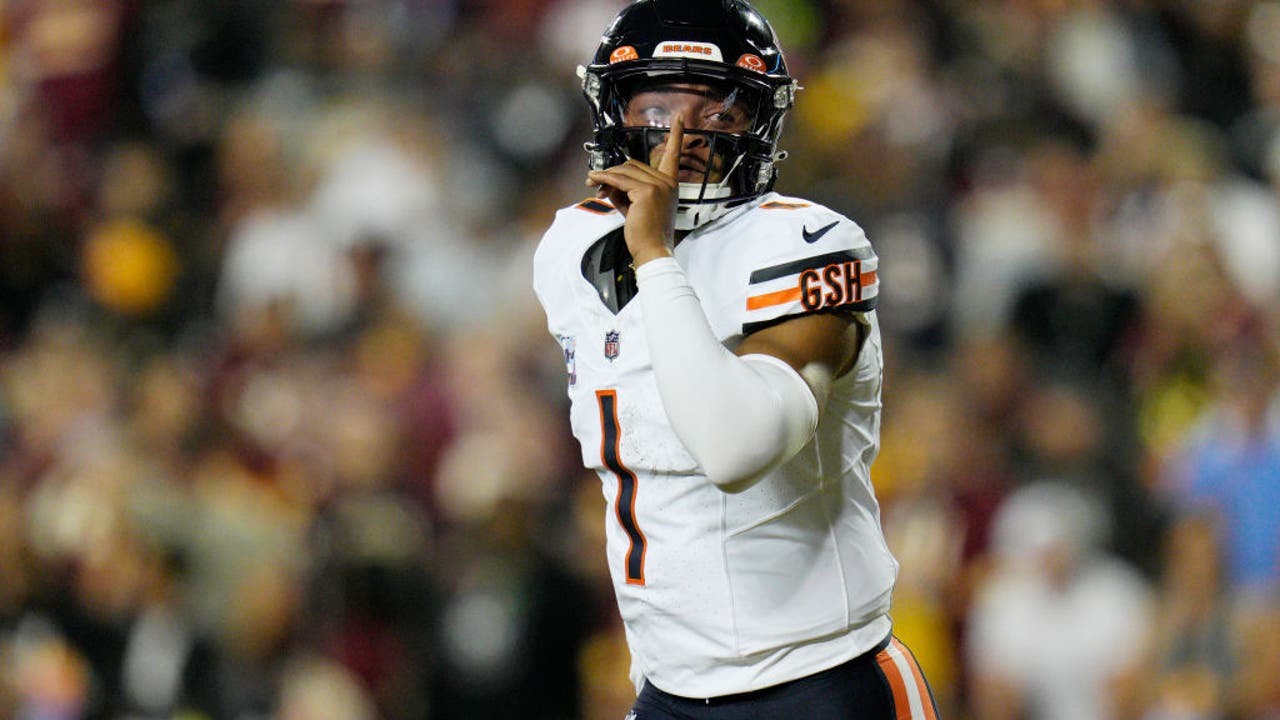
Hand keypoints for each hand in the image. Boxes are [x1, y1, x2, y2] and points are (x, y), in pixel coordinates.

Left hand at [586, 114, 683, 266]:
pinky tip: (594, 182)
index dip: (677, 135)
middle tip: (597, 185)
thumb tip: (606, 181)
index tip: (680, 117)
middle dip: (613, 173)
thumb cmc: (646, 233)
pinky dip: (604, 179)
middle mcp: (667, 181)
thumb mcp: (635, 206)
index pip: (673, 154)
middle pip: (633, 164)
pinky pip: (619, 179)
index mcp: (670, 184)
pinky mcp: (646, 191)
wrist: (653, 251)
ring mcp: (658, 185)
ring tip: (594, 187)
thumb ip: (625, 190)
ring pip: (624, 171)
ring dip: (606, 177)